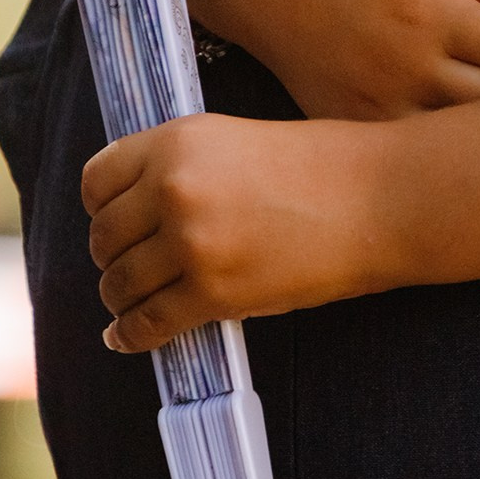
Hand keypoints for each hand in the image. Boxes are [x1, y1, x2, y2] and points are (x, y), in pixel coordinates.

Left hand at [83, 112, 399, 347]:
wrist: (382, 198)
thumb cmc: (324, 167)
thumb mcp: (239, 142)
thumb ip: (184, 167)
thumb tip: (136, 214)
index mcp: (177, 141)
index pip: (97, 180)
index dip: (100, 207)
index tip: (112, 221)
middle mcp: (174, 188)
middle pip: (103, 236)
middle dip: (112, 256)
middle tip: (127, 268)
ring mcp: (191, 242)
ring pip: (119, 283)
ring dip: (120, 297)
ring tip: (130, 304)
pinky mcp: (214, 291)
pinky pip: (148, 322)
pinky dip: (132, 335)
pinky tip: (128, 337)